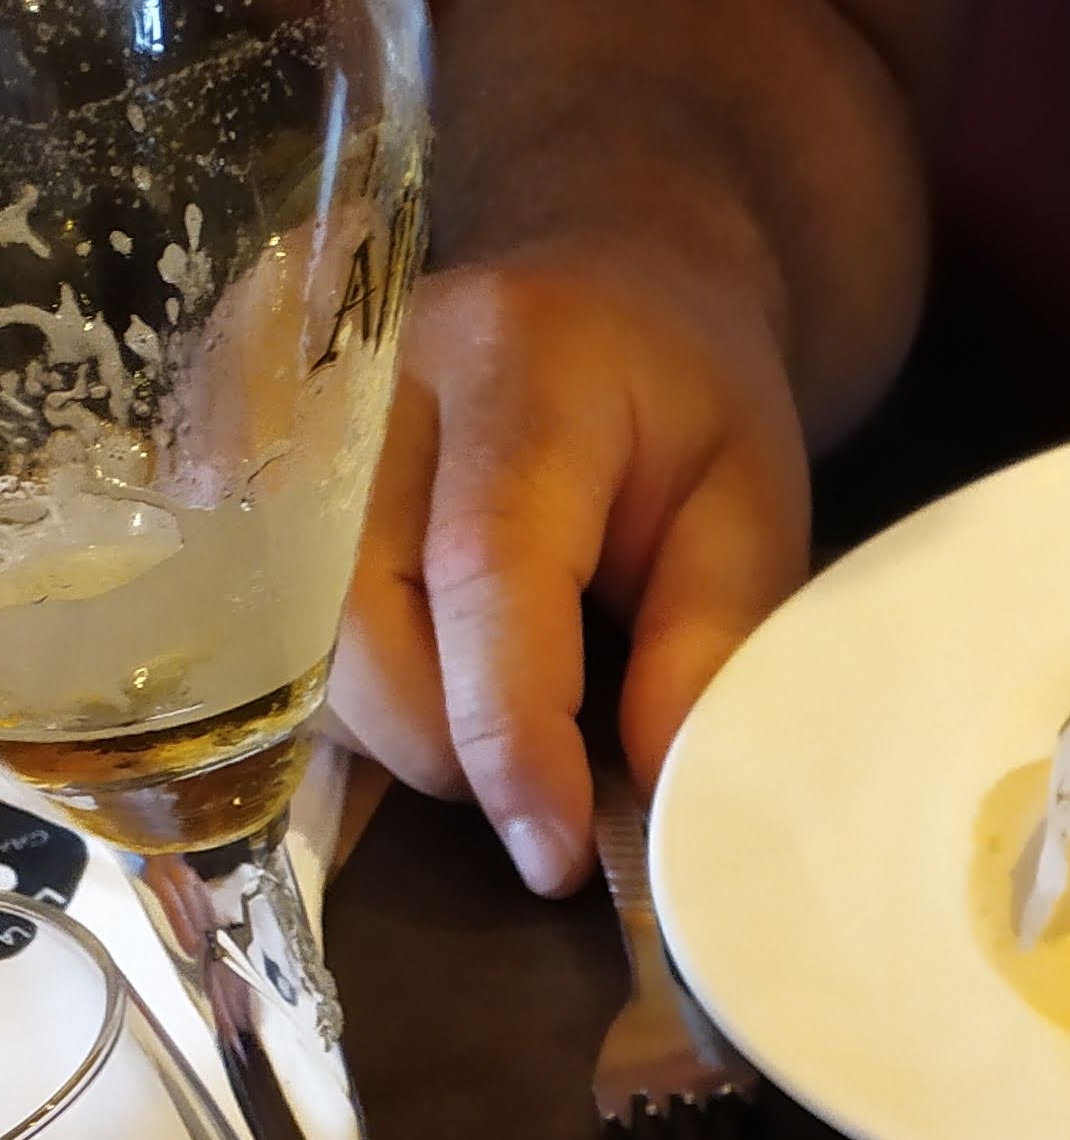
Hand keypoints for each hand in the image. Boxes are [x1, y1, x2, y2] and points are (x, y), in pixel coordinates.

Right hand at [332, 241, 810, 893]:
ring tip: (512, 719)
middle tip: (556, 789)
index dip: (511, 735)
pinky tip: (447, 684)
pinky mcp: (247, 472)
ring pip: (308, 653)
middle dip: (457, 753)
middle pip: (363, 625)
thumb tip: (653, 793)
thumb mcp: (752, 510)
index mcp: (516, 366)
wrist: (603, 287)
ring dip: (411, 737)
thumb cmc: (684, 407)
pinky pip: (283, 646)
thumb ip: (709, 643)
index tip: (555, 852)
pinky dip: (371, 707)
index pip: (481, 572)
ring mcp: (287, 421)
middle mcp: (369, 380)